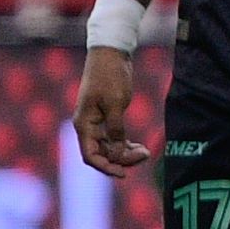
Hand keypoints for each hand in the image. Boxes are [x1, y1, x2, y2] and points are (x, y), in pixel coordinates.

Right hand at [73, 45, 145, 173]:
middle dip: (121, 159)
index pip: (91, 155)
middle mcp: (87, 126)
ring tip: (145, 152)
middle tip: (145, 155)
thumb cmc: (110, 76)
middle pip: (101, 154)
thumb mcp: (116, 103)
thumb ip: (116, 128)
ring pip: (108, 147)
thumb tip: (119, 151)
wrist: (111, 55)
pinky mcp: (106, 117)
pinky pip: (113, 138)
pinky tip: (140, 146)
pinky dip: (125, 143)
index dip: (106, 167)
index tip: (124, 173)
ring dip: (125, 152)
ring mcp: (96, 122)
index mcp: (84, 124)